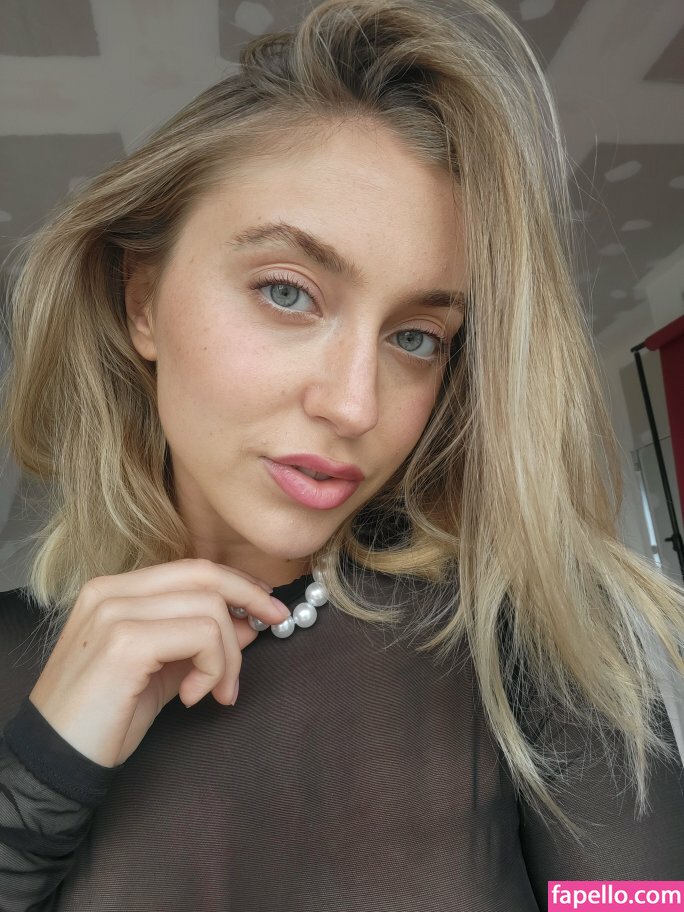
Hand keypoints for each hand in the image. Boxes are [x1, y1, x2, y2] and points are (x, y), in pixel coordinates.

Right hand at [28, 558, 289, 767]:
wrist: (54, 761)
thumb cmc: (105, 717)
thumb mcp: (161, 669)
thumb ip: (198, 641)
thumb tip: (249, 621)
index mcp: (113, 590)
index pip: (191, 569)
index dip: (237, 583)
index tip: (267, 606)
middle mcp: (110, 592)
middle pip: (203, 576)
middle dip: (250, 599)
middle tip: (276, 625)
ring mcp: (115, 614)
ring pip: (208, 610)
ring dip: (228, 656)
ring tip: (216, 692)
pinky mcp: (125, 643)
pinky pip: (201, 637)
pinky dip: (214, 668)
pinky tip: (194, 697)